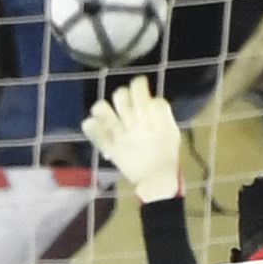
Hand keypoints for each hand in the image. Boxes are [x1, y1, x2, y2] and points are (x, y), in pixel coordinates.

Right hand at [80, 75, 182, 201]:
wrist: (157, 177)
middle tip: (132, 118)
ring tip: (112, 125)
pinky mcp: (108, 146)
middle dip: (124, 101)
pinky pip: (93, 130)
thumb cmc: (166, 152)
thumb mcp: (170, 130)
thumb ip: (161, 113)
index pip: (137, 86)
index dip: (138, 91)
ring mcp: (117, 130)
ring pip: (101, 107)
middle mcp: (130, 116)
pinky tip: (95, 128)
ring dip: (103, 111)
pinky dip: (91, 127)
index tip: (145, 107)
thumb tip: (150, 100)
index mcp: (145, 110)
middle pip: (119, 94)